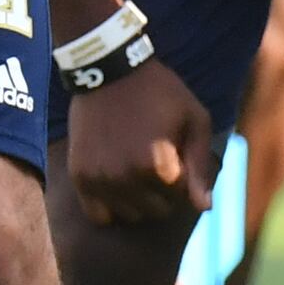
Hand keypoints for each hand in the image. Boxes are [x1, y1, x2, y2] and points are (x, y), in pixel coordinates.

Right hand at [65, 53, 213, 230]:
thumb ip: (200, 166)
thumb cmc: (160, 92)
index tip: (175, 152)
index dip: (183, 175)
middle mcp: (126, 178)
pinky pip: (98, 214)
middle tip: (155, 161)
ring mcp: (99, 179)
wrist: (108, 69)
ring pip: (130, 215)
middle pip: (157, 210)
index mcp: (158, 165)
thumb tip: (204, 208)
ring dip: (137, 200)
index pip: (182, 198)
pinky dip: (110, 206)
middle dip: (163, 192)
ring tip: (135, 168)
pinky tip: (115, 182)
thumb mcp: (194, 119)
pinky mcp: (80, 176)